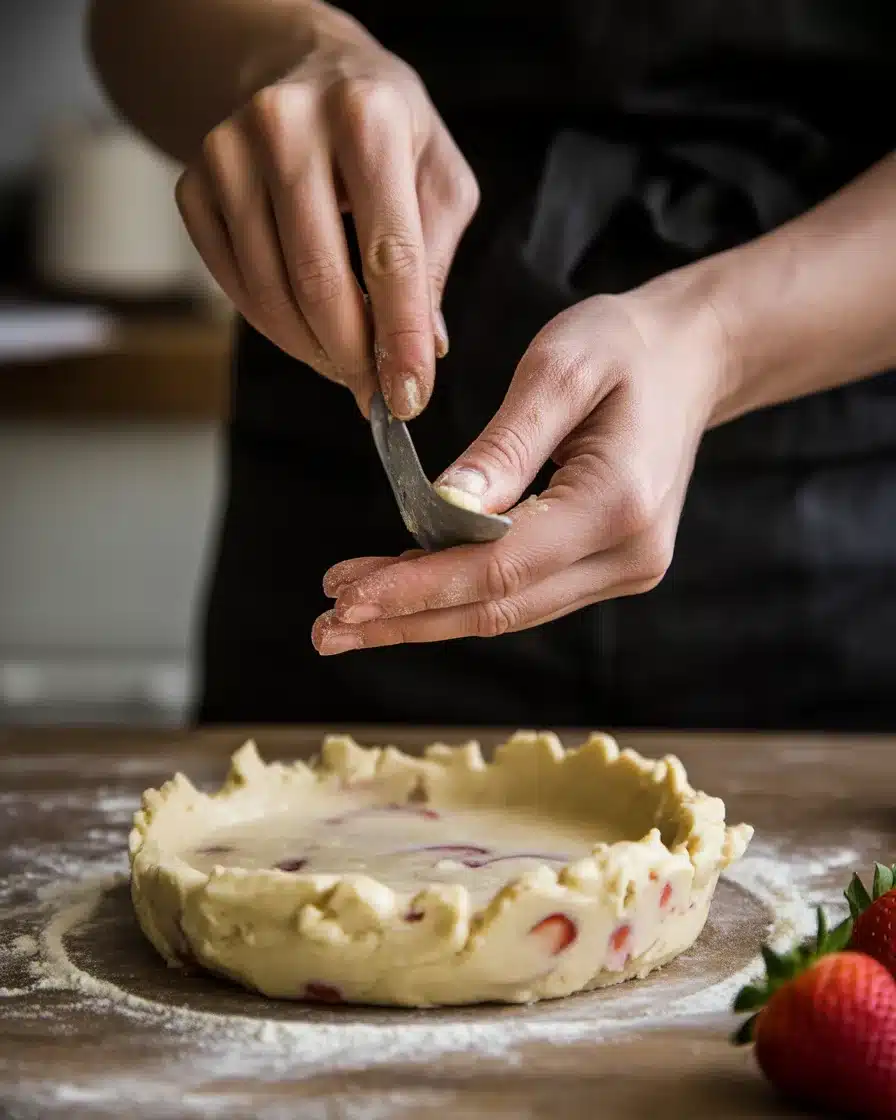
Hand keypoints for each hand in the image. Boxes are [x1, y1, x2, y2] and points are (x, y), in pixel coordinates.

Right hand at [175, 16, 478, 417]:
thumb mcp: (435, 175)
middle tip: (375, 395)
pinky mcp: (193, 184)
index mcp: (366, 118)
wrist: (300, 70)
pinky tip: (304, 330)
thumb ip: (436, 259)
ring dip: (313, 350)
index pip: (390, 254)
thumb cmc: (382, 128)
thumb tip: (423, 347)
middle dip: (353, 357)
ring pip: (271, 293)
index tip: (410, 396)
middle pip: (320, 281)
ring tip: (346, 364)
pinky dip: (273, 326)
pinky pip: (233, 285)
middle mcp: (287, 126)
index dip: (401, 338)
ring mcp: (228, 153)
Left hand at [312, 281, 733, 652]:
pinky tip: (407, 592)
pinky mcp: (608, 568)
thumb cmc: (623, 348)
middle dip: (407, 619)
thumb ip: (505, 444)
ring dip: (425, 617)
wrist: (690, 361)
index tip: (347, 597)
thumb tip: (440, 509)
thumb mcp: (560, 368)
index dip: (418, 587)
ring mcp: (624, 570)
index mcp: (617, 503)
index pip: (500, 567)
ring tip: (349, 619)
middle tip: (328, 629)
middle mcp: (628, 555)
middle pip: (499, 607)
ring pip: (508, 612)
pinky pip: (524, 595)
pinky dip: (460, 596)